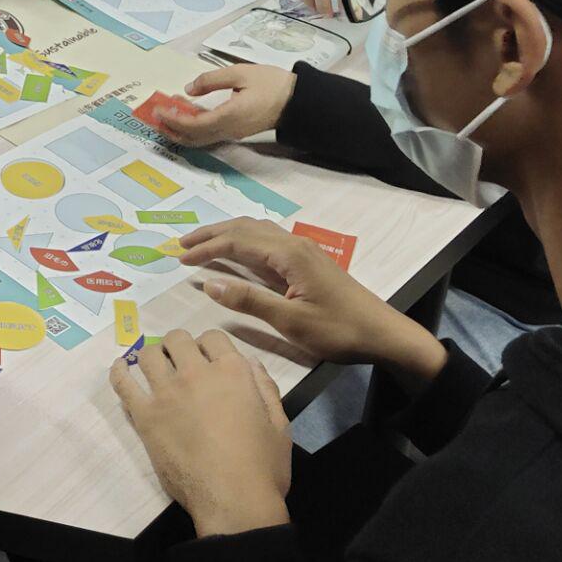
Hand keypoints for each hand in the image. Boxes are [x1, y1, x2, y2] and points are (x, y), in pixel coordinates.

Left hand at [109, 328, 291, 536]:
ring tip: (157, 369)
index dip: (210, 346)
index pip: (212, 337)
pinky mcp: (145, 416)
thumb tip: (251, 363)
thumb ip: (266, 388)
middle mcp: (196, 374)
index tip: (209, 360)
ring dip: (154, 356)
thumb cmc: (263, 467)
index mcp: (232, 372)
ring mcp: (166, 394)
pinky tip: (122, 368)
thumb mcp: (279, 424)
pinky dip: (119, 371)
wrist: (233, 502)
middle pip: (177, 339)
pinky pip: (123, 383)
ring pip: (148, 355)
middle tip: (182, 364)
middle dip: (180, 347)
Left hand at [154, 65, 296, 146]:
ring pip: (200, 138)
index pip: (193, 125)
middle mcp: (228, 130)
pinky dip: (194, 127)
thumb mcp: (241, 74)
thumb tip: (189, 89)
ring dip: (181, 129)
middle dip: (171, 128)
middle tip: (155, 116)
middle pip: (193, 138)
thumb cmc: (272, 84)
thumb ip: (212, 79)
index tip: (159, 110)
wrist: (298, 102)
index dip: (173, 120)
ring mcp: (232, 133)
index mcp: (229, 117)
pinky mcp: (236, 131)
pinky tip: (188, 112)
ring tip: (167, 112)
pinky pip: (209, 134)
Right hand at [179, 219, 445, 383]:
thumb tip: (209, 283)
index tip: (179, 258)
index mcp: (288, 254)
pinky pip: (267, 239)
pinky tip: (238, 250)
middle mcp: (294, 243)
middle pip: (244, 228)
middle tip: (181, 245)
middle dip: (210, 234)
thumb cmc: (337, 331)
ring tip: (202, 244)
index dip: (206, 248)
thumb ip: (249, 300)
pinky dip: (244, 240)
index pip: (237, 242)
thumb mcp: (291, 322)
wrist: (383, 334)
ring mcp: (303, 250)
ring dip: (227, 234)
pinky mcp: (308, 260)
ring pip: (257, 230)